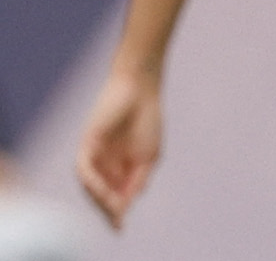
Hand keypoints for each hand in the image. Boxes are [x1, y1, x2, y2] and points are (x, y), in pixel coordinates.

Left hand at [76, 65, 162, 228]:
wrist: (142, 90)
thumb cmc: (148, 120)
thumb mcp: (149, 157)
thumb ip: (137, 180)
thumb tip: (127, 203)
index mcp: (119, 169)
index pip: (113, 196)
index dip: (116, 212)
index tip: (120, 227)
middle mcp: (103, 165)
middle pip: (100, 195)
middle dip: (108, 209)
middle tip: (118, 219)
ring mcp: (94, 155)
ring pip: (90, 186)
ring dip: (100, 199)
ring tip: (112, 207)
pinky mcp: (87, 144)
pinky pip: (84, 170)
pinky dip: (92, 182)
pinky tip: (102, 190)